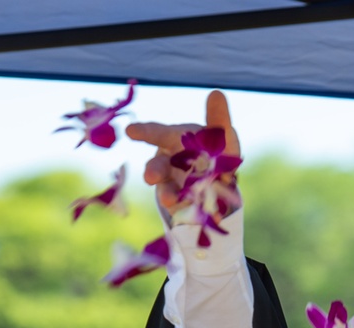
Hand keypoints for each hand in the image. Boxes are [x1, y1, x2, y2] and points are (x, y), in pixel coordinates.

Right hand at [126, 89, 239, 218]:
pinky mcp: (181, 204)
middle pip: (158, 166)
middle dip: (154, 171)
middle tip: (150, 177)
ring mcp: (173, 184)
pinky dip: (185, 207)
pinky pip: (181, 206)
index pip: (157, 134)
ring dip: (168, 194)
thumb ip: (218, 119)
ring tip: (170, 201)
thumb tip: (216, 93)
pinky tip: (190, 209)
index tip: (130, 131)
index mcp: (175, 140)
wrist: (221, 179)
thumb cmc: (217, 150)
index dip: (144, 132)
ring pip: (166, 189)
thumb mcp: (222, 136)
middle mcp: (169, 162)